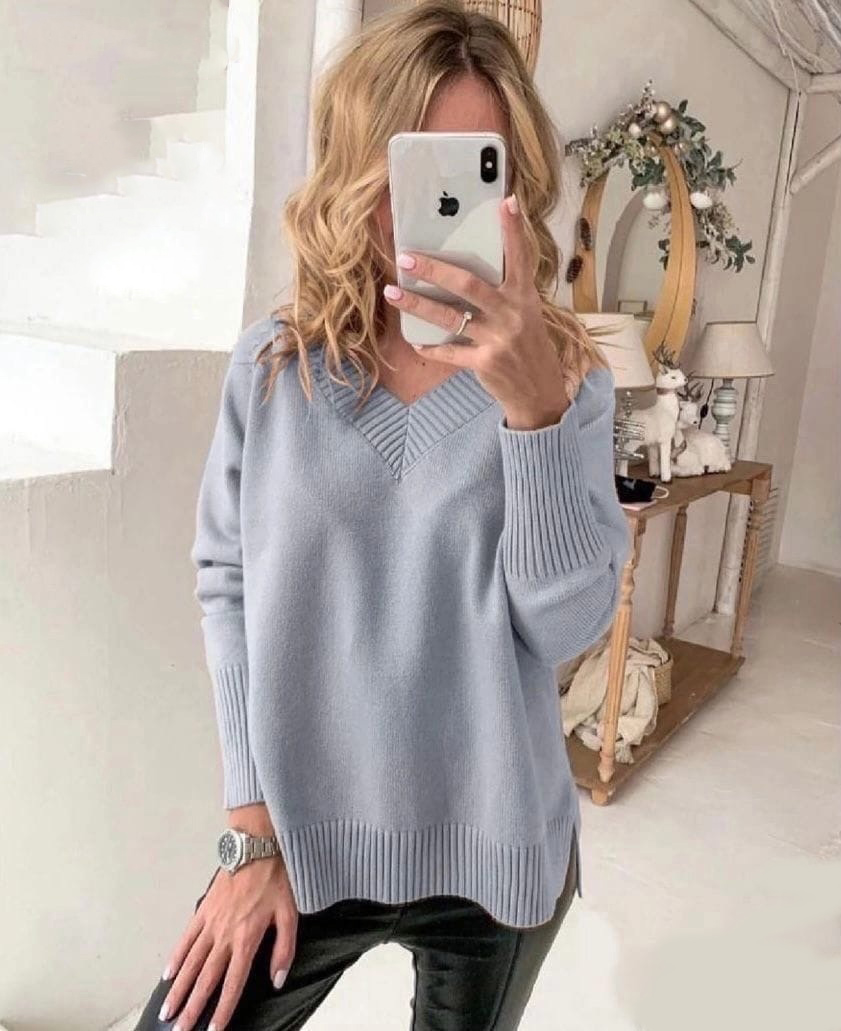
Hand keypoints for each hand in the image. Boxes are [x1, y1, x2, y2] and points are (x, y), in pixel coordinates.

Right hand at [158, 856, 296, 1030]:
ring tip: (168, 1011)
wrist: (255, 846)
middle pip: (206, 979)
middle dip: (193, 1008)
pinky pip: (186, 938)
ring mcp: (211, 923)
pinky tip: (168, 974)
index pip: (233, 983)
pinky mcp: (203, 910)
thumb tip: (277, 979)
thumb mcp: (290, 914)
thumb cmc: (275, 878)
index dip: (223, 1010)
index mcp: (247, 939)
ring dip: (179, 989)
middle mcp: (225, 936)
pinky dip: (176, 957)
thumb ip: (284, 949)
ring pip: (191, 963)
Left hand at [383, 192, 568, 430]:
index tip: (505, 201)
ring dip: (418, 304)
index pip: (520, 258)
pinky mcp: (485, 363)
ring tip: (393, 292)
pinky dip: (431, 348)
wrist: (539, 393)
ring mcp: (498, 340)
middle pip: (469, 284)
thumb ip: (504, 294)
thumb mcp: (526, 316)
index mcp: (524, 297)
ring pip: (451, 317)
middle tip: (407, 258)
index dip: (514, 230)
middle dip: (435, 270)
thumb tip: (465, 272)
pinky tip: (415, 341)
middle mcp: (512, 314)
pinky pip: (449, 352)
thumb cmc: (528, 348)